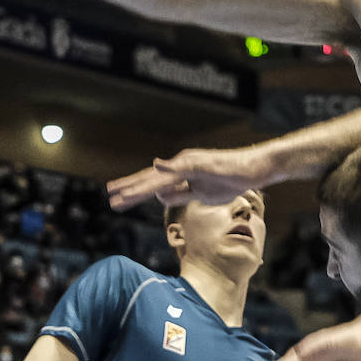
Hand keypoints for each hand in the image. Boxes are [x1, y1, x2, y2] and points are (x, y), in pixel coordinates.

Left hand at [107, 147, 271, 211]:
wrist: (252, 170)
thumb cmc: (229, 181)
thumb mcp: (200, 195)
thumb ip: (180, 195)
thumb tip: (161, 197)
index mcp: (180, 172)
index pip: (151, 183)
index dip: (133, 190)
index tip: (116, 197)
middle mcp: (180, 164)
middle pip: (149, 178)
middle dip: (128, 188)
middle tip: (108, 194)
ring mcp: (189, 162)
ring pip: (160, 177)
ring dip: (139, 186)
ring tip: (120, 193)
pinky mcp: (201, 164)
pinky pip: (181, 169)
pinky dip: (167, 169)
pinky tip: (155, 168)